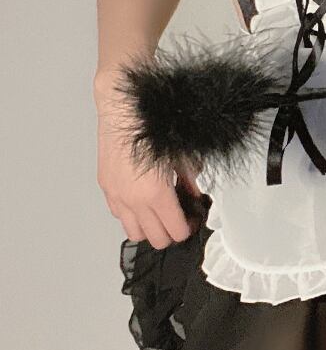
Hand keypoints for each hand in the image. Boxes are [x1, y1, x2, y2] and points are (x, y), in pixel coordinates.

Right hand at [94, 72, 200, 247]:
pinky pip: (119, 215)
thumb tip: (194, 192)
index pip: (176, 232)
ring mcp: (118, 196)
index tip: (191, 220)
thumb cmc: (150, 127)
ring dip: (148, 229)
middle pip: (156, 239)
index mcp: (156, 194)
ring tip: (158, 214)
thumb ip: (190, 180)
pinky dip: (131, 215)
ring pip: (134, 233)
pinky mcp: (107, 188)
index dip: (188, 229)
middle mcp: (134, 200)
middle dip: (170, 233)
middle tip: (178, 220)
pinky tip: (140, 201)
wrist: (123, 110)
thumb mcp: (181, 156)